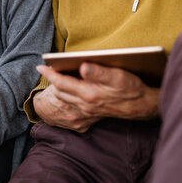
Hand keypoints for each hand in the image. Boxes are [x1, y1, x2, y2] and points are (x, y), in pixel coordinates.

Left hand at [34, 63, 160, 131]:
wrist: (141, 105)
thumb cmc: (130, 87)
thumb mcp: (117, 75)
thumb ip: (99, 72)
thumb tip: (83, 66)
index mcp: (88, 93)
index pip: (61, 82)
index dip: (49, 73)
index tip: (40, 65)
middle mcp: (84, 105)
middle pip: (59, 93)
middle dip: (50, 82)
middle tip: (46, 69)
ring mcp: (86, 113)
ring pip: (63, 102)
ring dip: (55, 91)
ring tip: (52, 80)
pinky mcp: (90, 117)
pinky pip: (70, 111)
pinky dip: (63, 102)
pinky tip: (64, 95)